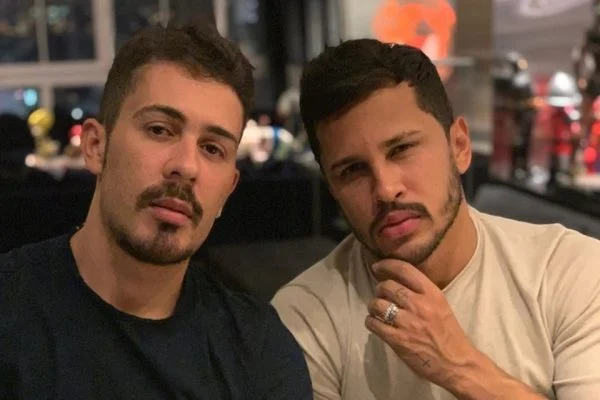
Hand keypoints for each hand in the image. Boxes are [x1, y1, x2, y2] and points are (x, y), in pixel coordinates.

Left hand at [365, 258, 479, 388]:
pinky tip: (375, 324)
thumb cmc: (448, 334)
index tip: (377, 267)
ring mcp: (408, 323)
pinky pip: (374, 323)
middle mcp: (419, 304)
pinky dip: (370, 322)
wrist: (457, 364)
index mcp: (432, 293)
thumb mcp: (440, 305)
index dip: (386, 265)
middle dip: (379, 289)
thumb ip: (421, 293)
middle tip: (381, 295)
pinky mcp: (398, 340)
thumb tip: (395, 282)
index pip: (404, 269)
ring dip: (373, 306)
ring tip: (377, 311)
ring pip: (377, 304)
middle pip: (387, 286)